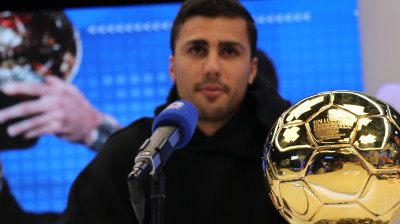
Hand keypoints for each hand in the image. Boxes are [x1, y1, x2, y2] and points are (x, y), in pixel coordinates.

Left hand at [0, 75, 119, 145]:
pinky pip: (40, 131)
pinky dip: (31, 133)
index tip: (4, 88)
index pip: (34, 87)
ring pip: (32, 122)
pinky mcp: (58, 128)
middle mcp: (57, 102)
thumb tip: (46, 77)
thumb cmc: (81, 108)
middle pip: (28, 107)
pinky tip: (24, 135)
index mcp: (58, 91)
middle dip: (10, 112)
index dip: (18, 87)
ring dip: (19, 127)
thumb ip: (59, 84)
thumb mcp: (73, 91)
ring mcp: (57, 116)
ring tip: (10, 130)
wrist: (94, 125)